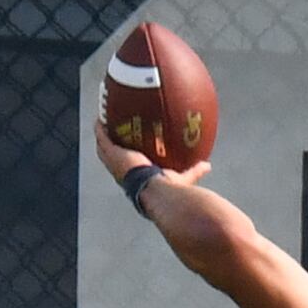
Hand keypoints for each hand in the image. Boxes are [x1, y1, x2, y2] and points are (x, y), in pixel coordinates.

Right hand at [90, 111, 211, 193]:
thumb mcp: (182, 177)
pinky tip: (100, 117)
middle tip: (112, 129)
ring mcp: (114, 162)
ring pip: (103, 146)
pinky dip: (100, 128)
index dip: (124, 155)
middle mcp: (121, 171)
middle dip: (111, 142)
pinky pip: (102, 138)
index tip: (127, 146)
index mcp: (134, 177)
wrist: (157, 190)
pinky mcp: (112, 154)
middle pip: (111, 154)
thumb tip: (207, 165)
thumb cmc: (167, 189)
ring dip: (102, 134)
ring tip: (103, 120)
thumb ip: (193, 171)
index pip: (127, 165)